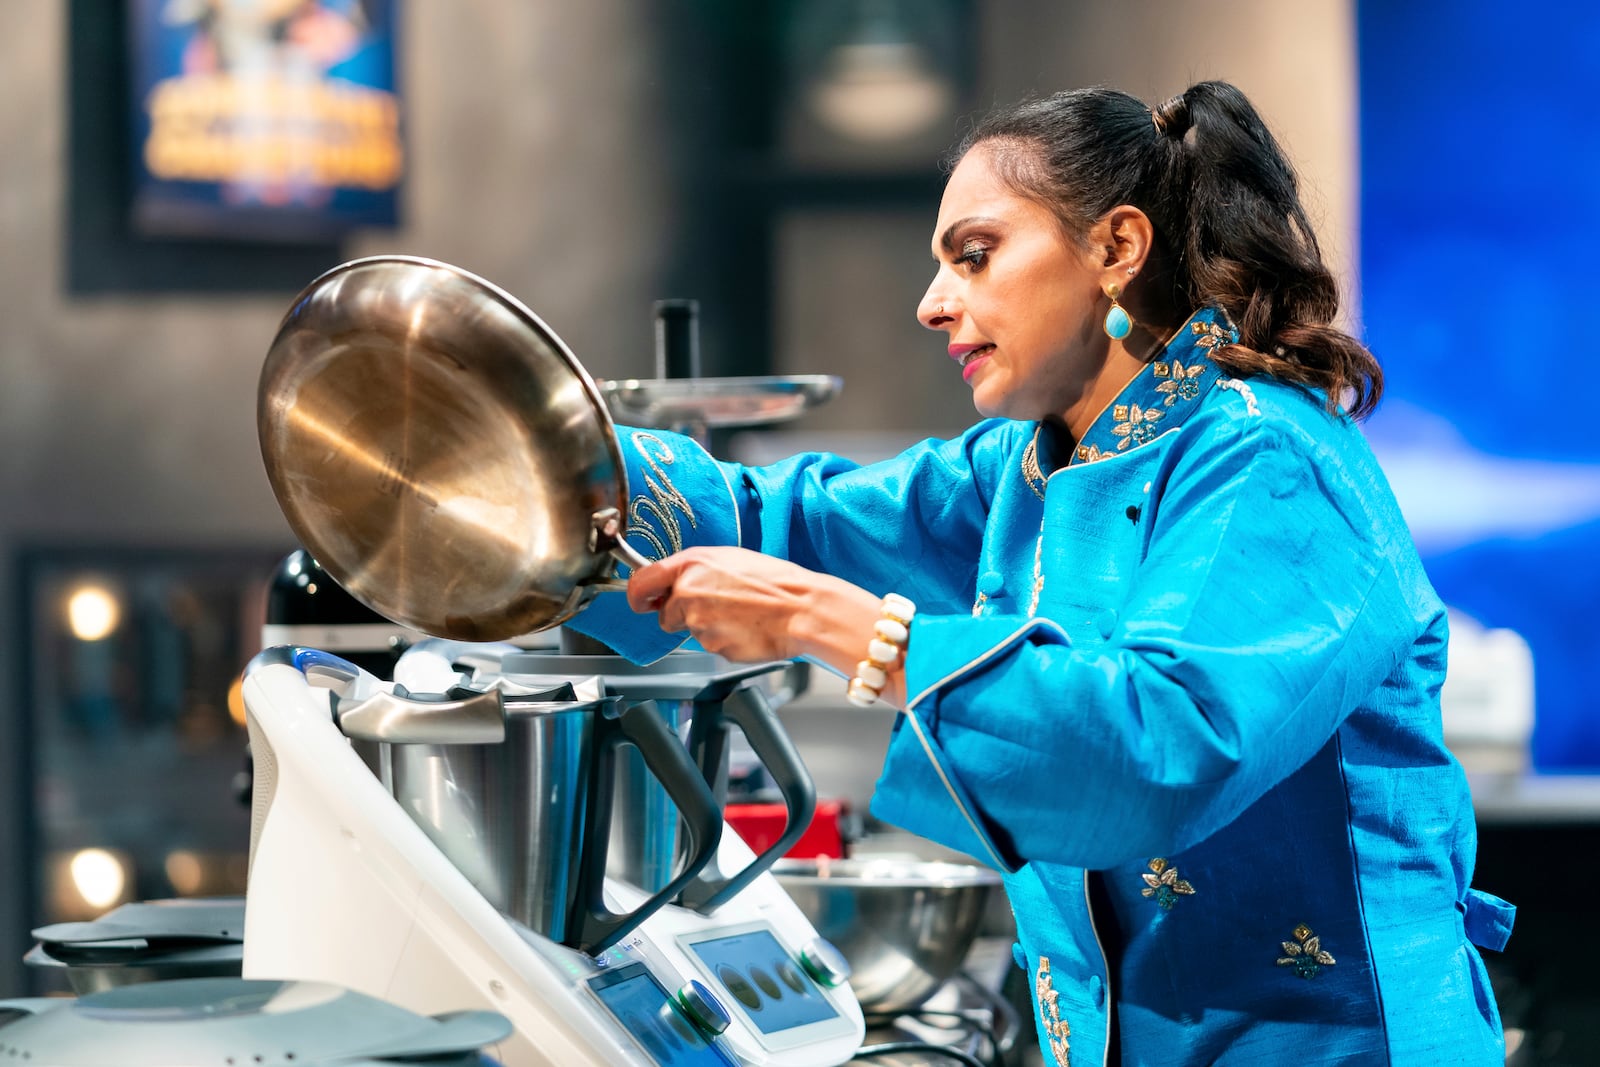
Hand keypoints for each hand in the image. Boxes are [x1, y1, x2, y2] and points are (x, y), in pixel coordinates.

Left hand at [626, 547, 890, 691]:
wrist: (802, 609)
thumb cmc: (776, 582)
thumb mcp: (730, 559)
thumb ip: (695, 571)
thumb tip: (674, 583)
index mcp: (691, 564)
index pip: (642, 582)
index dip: (637, 596)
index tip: (640, 601)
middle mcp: (688, 592)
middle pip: (665, 614)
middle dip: (681, 616)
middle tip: (714, 607)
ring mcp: (699, 622)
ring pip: (690, 631)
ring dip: (708, 627)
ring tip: (740, 614)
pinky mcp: (713, 646)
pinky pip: (711, 645)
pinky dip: (725, 639)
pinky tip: (745, 628)